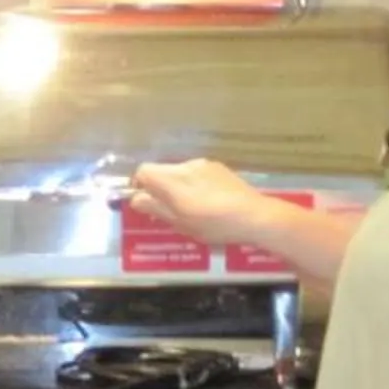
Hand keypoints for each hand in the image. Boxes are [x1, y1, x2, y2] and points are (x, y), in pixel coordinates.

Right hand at [129, 158, 269, 248]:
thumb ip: (155, 208)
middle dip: (159, 188)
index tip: (145, 203)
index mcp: (172, 179)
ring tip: (191, 209)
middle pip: (161, 170)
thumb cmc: (213, 224)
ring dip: (178, 187)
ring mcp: (204, 164)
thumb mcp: (180, 223)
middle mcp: (186, 166)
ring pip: (180, 172)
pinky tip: (208, 202)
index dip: (139, 186)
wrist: (253, 216)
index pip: (143, 171)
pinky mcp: (219, 167)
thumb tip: (136, 199)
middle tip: (168, 211)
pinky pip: (197, 173)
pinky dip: (195, 185)